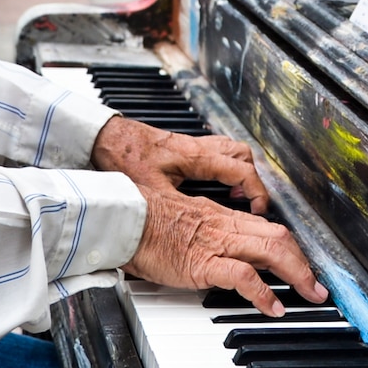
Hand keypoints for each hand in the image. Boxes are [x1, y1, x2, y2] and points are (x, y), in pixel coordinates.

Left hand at [90, 116, 269, 212]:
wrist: (107, 136)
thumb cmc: (126, 156)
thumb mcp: (151, 189)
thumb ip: (173, 207)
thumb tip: (187, 231)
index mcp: (197, 157)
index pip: (241, 171)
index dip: (256, 192)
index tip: (260, 211)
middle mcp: (199, 148)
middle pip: (243, 157)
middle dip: (253, 181)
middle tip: (251, 204)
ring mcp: (193, 145)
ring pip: (232, 151)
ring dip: (240, 171)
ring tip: (238, 194)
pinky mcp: (183, 147)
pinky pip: (216, 152)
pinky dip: (223, 167)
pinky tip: (214, 183)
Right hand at [91, 116, 325, 315]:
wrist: (123, 219)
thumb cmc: (144, 222)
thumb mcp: (184, 223)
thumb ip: (204, 232)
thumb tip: (217, 250)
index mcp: (221, 217)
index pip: (268, 228)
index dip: (291, 248)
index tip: (303, 265)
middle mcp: (225, 227)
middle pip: (279, 237)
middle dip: (304, 263)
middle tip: (318, 286)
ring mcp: (216, 244)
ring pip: (271, 251)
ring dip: (297, 275)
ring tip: (310, 296)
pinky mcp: (203, 263)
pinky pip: (243, 275)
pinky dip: (264, 293)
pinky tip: (274, 307)